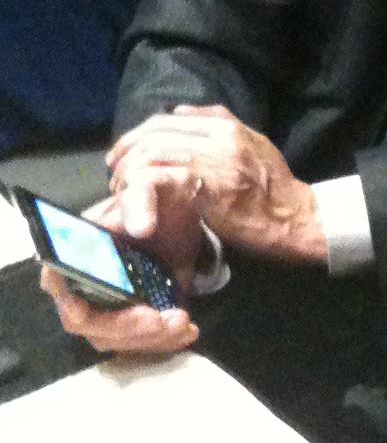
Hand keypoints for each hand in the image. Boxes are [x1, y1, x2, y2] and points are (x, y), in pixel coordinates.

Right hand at [39, 194, 198, 355]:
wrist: (183, 213)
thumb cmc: (159, 196)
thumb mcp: (151, 185)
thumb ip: (141, 198)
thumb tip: (139, 227)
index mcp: (75, 247)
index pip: (58, 283)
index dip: (76, 305)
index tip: (108, 315)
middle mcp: (80, 279)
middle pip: (89, 322)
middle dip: (129, 328)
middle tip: (169, 320)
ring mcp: (101, 302)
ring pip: (113, 338)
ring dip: (149, 338)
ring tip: (184, 323)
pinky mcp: (124, 316)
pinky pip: (132, 341)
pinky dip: (160, 341)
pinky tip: (187, 331)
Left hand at [107, 105, 327, 265]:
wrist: (297, 218)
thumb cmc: (275, 187)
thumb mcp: (253, 144)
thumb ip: (218, 124)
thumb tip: (180, 111)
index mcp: (225, 124)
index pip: (167, 119)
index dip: (137, 135)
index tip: (121, 155)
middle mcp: (218, 135)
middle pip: (155, 134)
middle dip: (127, 153)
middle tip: (115, 175)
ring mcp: (213, 159)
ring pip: (154, 152)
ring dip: (130, 172)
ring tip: (122, 191)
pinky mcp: (207, 186)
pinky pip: (162, 177)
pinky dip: (141, 187)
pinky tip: (135, 199)